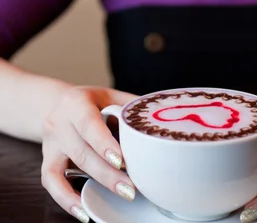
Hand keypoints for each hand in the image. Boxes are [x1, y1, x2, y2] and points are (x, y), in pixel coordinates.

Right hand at [41, 85, 137, 222]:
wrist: (59, 104)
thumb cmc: (92, 102)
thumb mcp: (110, 96)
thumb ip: (129, 107)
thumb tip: (158, 121)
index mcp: (76, 101)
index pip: (88, 123)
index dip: (103, 143)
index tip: (121, 160)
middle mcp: (59, 122)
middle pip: (81, 151)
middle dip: (108, 172)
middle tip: (131, 187)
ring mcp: (51, 143)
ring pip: (66, 169)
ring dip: (95, 184)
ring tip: (121, 194)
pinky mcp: (46, 160)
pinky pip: (51, 182)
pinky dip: (66, 199)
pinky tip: (84, 211)